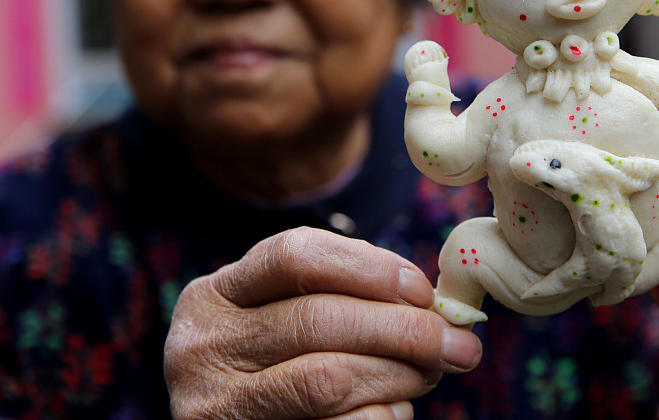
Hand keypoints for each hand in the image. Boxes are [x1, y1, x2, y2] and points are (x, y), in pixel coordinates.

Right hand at [164, 227, 481, 419]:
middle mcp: (202, 345)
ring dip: (398, 374)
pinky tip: (394, 410)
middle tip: (456, 344)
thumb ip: (339, 299)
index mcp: (213, 296)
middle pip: (319, 318)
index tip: (422, 290)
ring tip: (429, 374)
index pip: (295, 254)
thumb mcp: (281, 322)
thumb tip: (432, 305)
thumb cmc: (274, 371)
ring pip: (329, 377)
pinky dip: (381, 416)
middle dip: (402, 329)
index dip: (369, 267)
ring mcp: (214, 403)